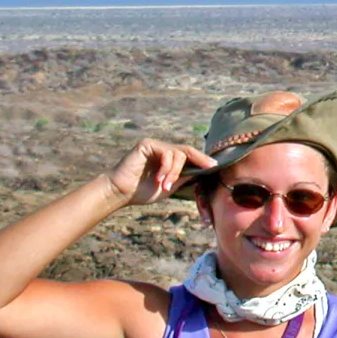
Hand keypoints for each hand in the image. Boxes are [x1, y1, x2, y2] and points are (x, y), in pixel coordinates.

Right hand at [104, 139, 218, 205]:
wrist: (121, 192)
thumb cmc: (142, 191)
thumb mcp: (169, 185)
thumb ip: (184, 177)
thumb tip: (203, 172)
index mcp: (169, 159)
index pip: (189, 156)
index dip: (203, 160)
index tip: (215, 166)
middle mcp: (163, 149)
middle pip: (187, 151)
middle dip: (200, 160)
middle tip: (210, 167)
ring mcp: (155, 145)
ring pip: (178, 154)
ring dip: (174, 173)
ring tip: (165, 186)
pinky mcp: (147, 144)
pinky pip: (166, 153)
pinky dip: (166, 168)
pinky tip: (159, 180)